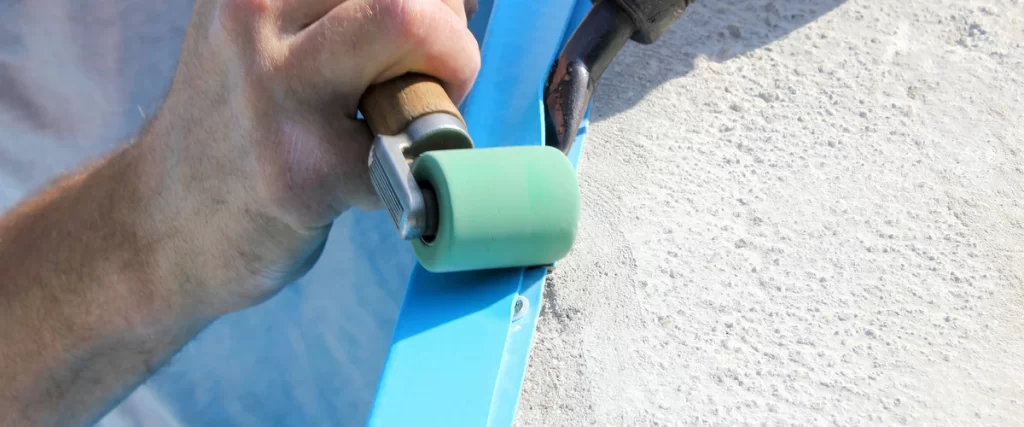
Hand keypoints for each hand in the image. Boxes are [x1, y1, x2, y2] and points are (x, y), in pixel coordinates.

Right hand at [139, 0, 480, 316]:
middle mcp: (254, 18)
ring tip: (408, 114)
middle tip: (426, 75)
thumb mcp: (260, 35)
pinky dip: (419, 160)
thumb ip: (333, 9)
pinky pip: (414, 139)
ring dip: (448, 71)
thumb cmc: (240, 128)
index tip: (429, 24)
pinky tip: (372, 175)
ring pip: (413, 24)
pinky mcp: (306, 170)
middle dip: (446, 26)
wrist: (165, 225)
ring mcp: (278, 93)